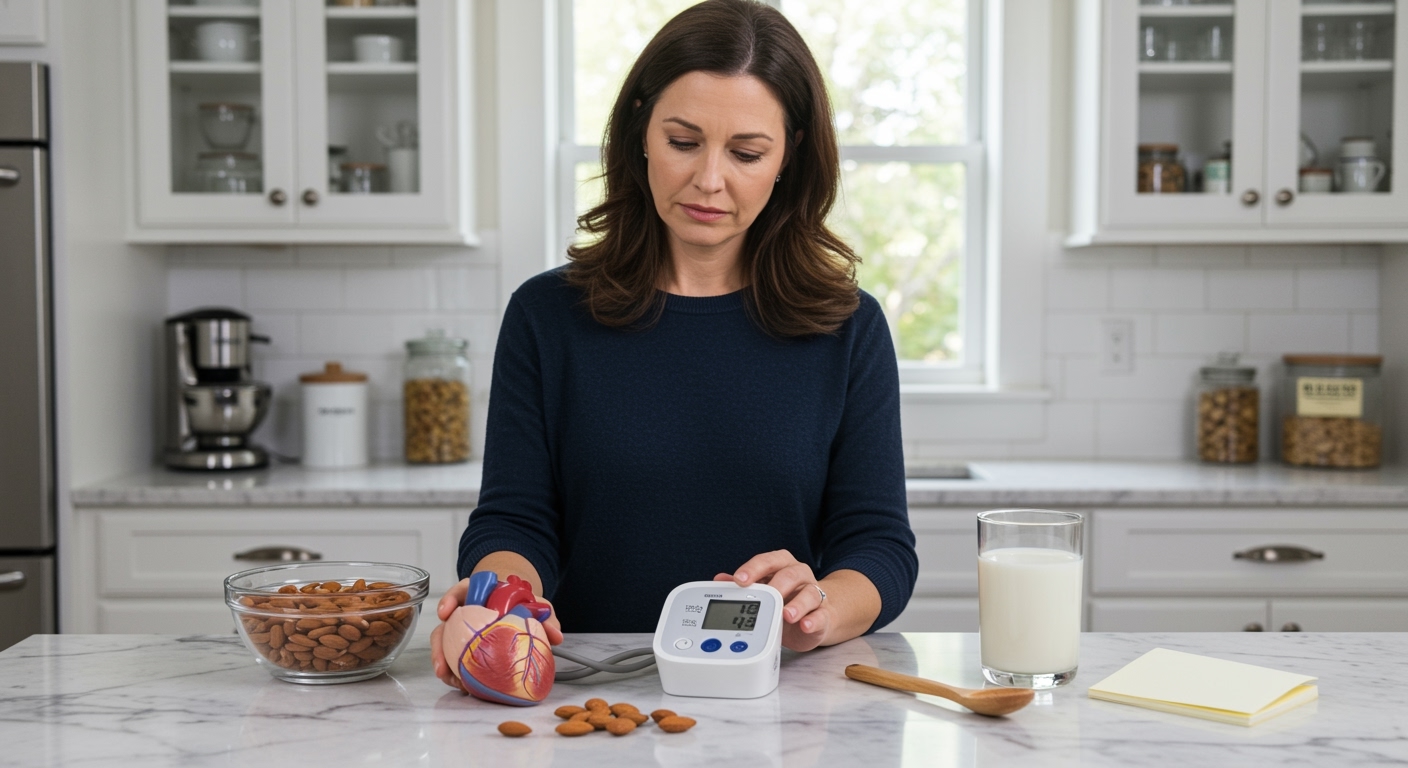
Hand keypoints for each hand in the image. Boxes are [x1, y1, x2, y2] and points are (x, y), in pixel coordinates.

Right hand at [429, 578, 563, 691]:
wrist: (521, 610)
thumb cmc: (524, 604)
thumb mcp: (537, 606)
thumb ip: (546, 617)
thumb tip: (556, 636)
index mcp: (480, 593)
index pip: (460, 590)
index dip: (449, 599)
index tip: (444, 612)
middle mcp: (466, 610)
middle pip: (446, 623)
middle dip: (439, 643)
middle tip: (441, 661)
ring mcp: (462, 629)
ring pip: (444, 643)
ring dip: (443, 661)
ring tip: (448, 678)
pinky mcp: (464, 646)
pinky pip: (455, 658)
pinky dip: (455, 671)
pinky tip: (460, 683)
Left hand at [715, 550, 829, 651]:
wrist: (817, 614)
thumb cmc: (786, 599)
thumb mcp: (763, 591)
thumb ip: (744, 585)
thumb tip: (720, 580)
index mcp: (782, 565)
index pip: (768, 561)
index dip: (753, 569)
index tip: (740, 580)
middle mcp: (800, 576)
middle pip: (790, 574)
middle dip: (776, 585)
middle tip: (764, 598)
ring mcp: (814, 594)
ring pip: (809, 593)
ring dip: (797, 605)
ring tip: (786, 615)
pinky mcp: (824, 615)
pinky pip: (821, 615)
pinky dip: (814, 620)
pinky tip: (805, 625)